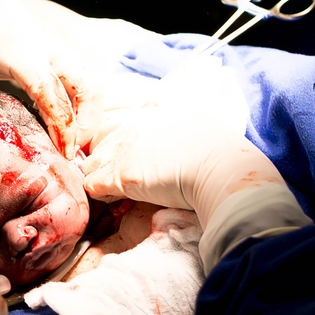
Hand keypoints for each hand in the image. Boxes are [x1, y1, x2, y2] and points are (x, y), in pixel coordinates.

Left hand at [0, 0, 99, 158]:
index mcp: (19, 50)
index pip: (51, 89)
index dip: (62, 123)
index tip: (64, 154)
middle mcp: (46, 45)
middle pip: (87, 84)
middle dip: (88, 122)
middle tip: (72, 156)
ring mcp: (55, 44)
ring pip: (90, 80)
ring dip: (88, 113)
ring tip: (71, 146)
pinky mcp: (57, 48)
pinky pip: (81, 76)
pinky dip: (81, 103)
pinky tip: (61, 128)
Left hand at [81, 106, 286, 226]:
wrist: (223, 171)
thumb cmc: (222, 155)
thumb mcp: (197, 126)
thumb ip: (177, 127)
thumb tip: (177, 133)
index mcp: (151, 114)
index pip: (113, 122)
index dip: (114, 142)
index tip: (126, 160)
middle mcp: (131, 126)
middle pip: (97, 141)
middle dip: (103, 160)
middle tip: (117, 178)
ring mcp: (123, 149)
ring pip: (91, 164)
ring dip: (101, 178)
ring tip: (119, 192)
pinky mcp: (120, 175)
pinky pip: (93, 185)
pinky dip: (102, 195)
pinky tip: (119, 201)